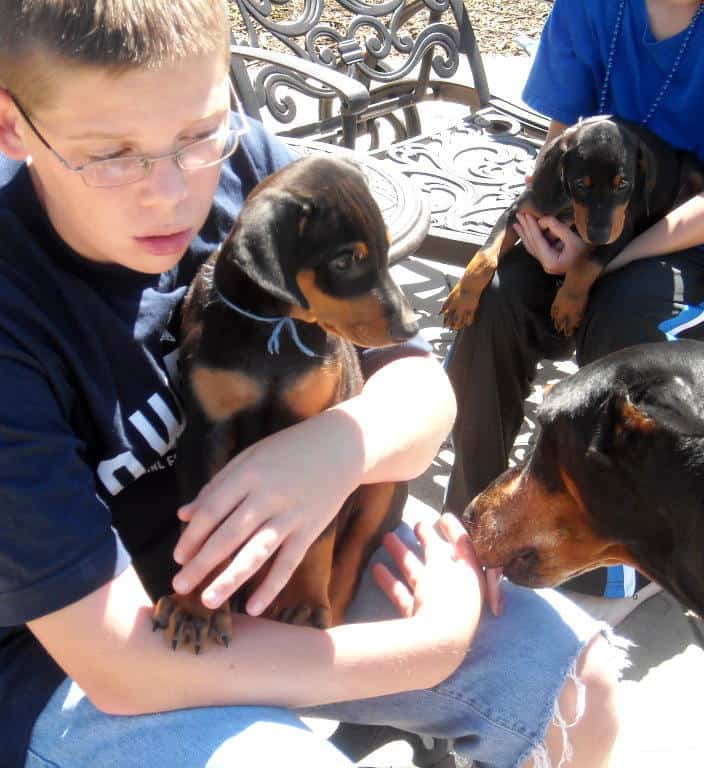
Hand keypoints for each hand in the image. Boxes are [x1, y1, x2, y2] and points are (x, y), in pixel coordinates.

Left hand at [171, 411, 362, 615]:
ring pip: (256, 552)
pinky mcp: (311, 529)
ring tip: (208, 601)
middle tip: (180, 586)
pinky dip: (272, 586)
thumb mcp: (250, 457)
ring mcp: (291, 514)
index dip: (192, 536)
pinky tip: (254, 607)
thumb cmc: (289, 450)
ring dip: (230, 579)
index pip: (212, 510)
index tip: (178, 557)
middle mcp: (268, 495)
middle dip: (202, 563)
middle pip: (229, 535)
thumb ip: (218, 485)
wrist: (343, 445)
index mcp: (248, 473)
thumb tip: (183, 514)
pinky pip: (288, 562)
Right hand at [372, 514, 500, 639]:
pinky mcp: (418, 625)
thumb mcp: (443, 566)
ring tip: (387, 537)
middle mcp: (458, 594)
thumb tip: (433, 530)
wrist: (434, 649)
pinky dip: (392, 583)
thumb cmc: (446, 601)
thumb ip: (438, 547)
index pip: (468, 550)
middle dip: (428, 541)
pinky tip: (376, 568)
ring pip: (420, 576)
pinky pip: (405, 598)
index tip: (442, 516)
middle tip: (416, 523)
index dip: (456, 532)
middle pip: (442, 562)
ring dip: (404, 556)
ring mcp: (438, 610)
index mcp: (472, 579)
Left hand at [514, 212, 587, 274]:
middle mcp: (546, 264)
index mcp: (551, 262)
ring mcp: (548, 263)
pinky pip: (538, 247)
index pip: (537, 241)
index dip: (531, 227)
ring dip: (525, 233)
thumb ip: (557, 228)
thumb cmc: (589, 253)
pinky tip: (526, 232)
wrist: (597, 265)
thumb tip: (542, 220)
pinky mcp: (551, 260)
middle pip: (532, 244)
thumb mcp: (574, 239)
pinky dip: (531, 238)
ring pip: (532, 246)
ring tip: (517, 222)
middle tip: (518, 215)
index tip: (526, 214)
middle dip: (525, 229)